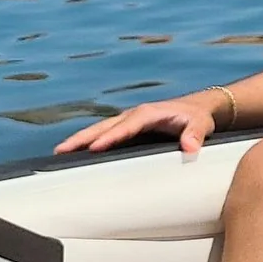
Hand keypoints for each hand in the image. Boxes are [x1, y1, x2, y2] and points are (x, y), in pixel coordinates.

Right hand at [54, 97, 217, 155]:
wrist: (199, 108)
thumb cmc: (198, 117)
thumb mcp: (201, 124)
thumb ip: (195, 135)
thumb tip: (190, 147)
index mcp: (148, 113)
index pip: (125, 126)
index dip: (110, 137)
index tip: (94, 148)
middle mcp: (135, 115)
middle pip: (104, 126)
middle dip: (83, 137)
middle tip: (61, 150)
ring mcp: (129, 121)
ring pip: (101, 129)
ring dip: (81, 139)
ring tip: (61, 152)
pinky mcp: (129, 129)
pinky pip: (106, 134)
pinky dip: (91, 141)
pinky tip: (79, 153)